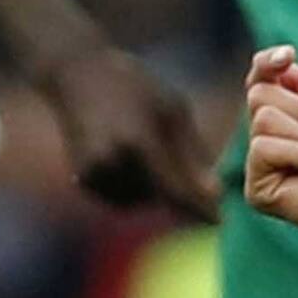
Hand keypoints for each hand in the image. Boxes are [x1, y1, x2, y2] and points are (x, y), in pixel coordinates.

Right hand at [47, 41, 223, 221]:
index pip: (176, 191)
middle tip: (172, 157)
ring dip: (154, 189)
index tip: (219, 220)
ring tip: (144, 147)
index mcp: (139, 142)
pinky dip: (133, 187)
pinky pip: (122, 200)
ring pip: (142, 202)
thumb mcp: (174, 110)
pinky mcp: (84, 181)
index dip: (200, 210)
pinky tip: (127, 156)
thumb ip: (194, 155)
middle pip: (161, 200)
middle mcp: (113, 163)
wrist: (78, 76)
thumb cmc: (135, 88)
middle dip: (177, 191)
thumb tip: (217, 197)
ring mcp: (94, 174)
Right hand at [241, 45, 297, 248]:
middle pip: (260, 94)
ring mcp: (261, 164)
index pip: (258, 78)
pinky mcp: (258, 190)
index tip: (289, 56)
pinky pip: (263, 148)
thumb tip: (274, 68)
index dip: (267, 62)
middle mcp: (268, 137)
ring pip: (263, 119)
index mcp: (287, 115)